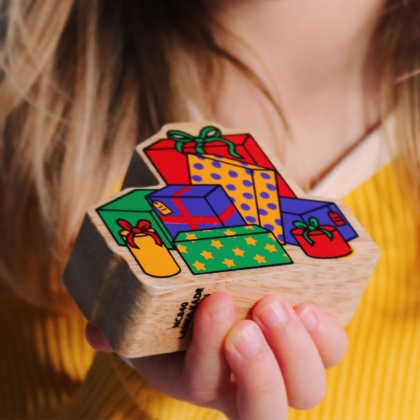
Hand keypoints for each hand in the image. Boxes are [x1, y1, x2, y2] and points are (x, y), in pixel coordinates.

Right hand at [86, 293, 346, 419]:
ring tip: (280, 304)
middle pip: (266, 413)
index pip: (207, 384)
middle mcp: (247, 385)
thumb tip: (97, 333)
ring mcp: (283, 366)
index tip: (215, 301)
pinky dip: (324, 334)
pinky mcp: (310, 341)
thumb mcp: (149, 320)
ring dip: (296, 349)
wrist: (215, 298)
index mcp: (204, 380)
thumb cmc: (183, 315)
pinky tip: (308, 305)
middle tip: (257, 313)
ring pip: (307, 389)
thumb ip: (120, 327)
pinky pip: (330, 352)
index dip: (211, 352)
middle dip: (262, 370)